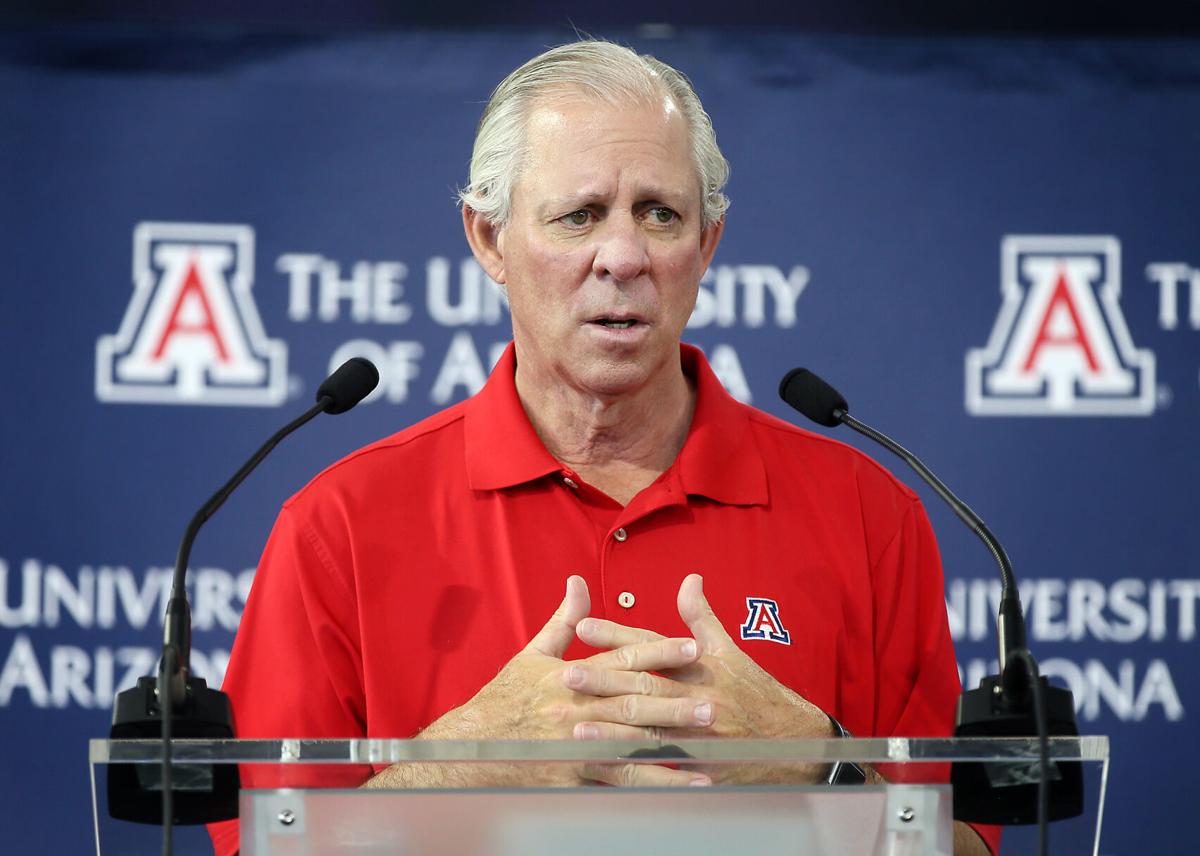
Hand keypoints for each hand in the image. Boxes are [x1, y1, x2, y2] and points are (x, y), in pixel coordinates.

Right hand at [411, 576, 711, 786]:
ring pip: (633, 742)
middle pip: (634, 703)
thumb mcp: (533, 654)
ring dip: (673, 743)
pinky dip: (658, 781)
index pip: (622, 660)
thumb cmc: (506, 698)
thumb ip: (564, 621)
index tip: (692, 647)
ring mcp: (578, 744)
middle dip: (675, 702)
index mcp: (570, 675)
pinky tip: (687, 783)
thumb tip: (578, 581)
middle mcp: (577, 708)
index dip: (659, 653)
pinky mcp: (577, 773)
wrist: (474, 747)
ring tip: (707, 742)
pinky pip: (624, 779)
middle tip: (712, 701)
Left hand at [571, 573, 833, 783]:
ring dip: (612, 728)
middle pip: (646, 686)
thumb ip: (701, 617)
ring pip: (650, 730)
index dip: (618, 635)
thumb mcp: (729, 651)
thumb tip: (689, 579)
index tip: (583, 626)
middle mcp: (699, 696)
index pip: (653, 646)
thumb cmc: (755, 692)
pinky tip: (608, 766)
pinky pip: (663, 769)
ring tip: (577, 725)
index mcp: (701, 666)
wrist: (794, 742)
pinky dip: (635, 767)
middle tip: (567, 674)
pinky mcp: (701, 766)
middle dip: (605, 680)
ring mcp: (700, 734)